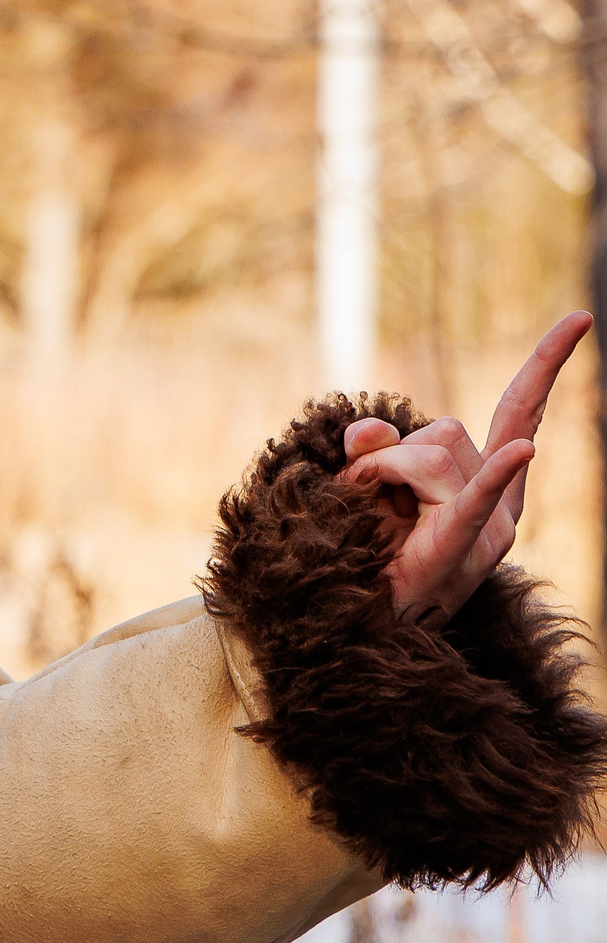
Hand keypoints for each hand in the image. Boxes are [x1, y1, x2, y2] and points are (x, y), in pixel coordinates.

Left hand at [343, 311, 591, 626]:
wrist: (363, 623)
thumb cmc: (370, 557)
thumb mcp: (366, 489)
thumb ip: (371, 449)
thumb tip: (368, 428)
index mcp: (487, 486)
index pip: (521, 410)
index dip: (546, 365)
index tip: (580, 319)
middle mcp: (501, 503)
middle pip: (446, 430)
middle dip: (392, 451)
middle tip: (363, 492)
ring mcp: (489, 526)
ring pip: (430, 450)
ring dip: (378, 470)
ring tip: (368, 515)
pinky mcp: (460, 544)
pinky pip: (476, 499)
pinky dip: (495, 475)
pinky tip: (525, 451)